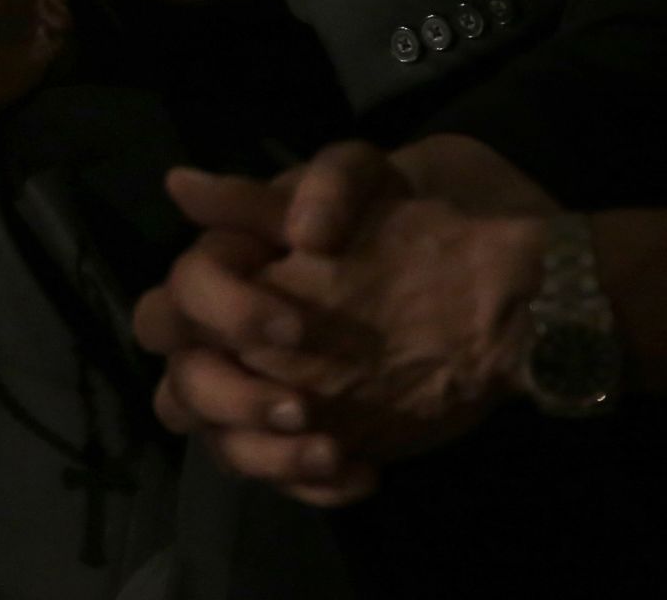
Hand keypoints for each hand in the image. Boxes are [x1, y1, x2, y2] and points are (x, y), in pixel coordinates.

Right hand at [134, 142, 545, 504]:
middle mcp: (227, 337)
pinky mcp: (299, 433)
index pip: (180, 297)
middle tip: (301, 407)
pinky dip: (309, 483)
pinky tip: (361, 473)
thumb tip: (183, 184)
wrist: (486, 287)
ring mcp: (261, 390)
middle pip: (182, 381)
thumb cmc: (411, 223)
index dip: (225, 315)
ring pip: (218, 441)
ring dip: (266, 454)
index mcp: (229, 272)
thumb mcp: (362, 184)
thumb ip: (281, 190)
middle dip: (230, 399)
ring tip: (332, 453)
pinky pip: (276, 474)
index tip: (296, 328)